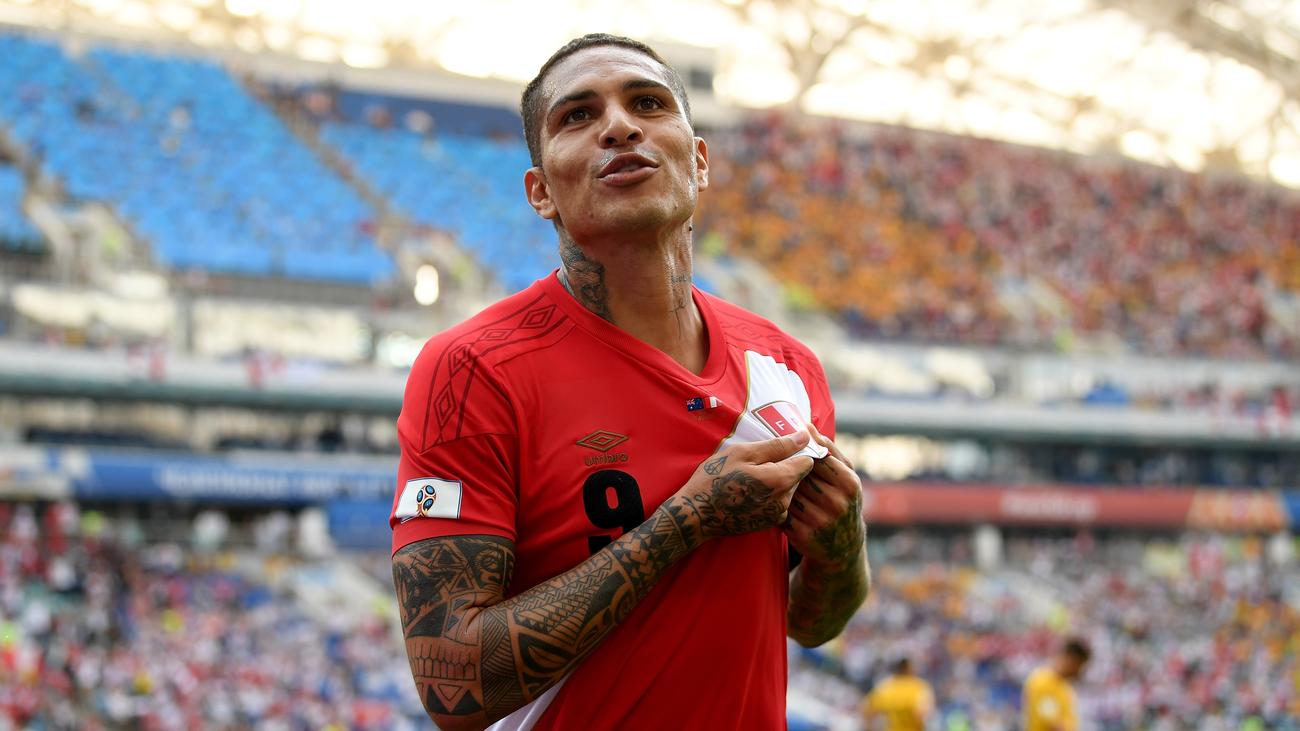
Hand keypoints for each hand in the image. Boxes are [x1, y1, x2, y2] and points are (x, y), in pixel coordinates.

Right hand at [678, 431, 815, 539]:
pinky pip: (779, 502)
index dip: (798, 450)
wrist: (697, 514)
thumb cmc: (715, 478)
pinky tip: (750, 491)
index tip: (781, 447)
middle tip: (759, 461)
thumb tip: (804, 436)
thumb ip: (777, 446)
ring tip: (752, 476)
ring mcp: (777, 515)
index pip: (808, 460)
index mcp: (781, 480)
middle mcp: (785, 501)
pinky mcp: (769, 523)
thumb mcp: (743, 454)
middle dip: (786, 465)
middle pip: (799, 476)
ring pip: (789, 489)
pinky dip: (770, 495)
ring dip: (778, 480)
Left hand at [783, 425, 864, 568]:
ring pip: (788, 492)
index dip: (801, 452)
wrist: (843, 547)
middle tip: (778, 462)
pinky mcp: (803, 536)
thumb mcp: (847, 476)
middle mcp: (837, 504)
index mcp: (850, 485)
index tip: (792, 448)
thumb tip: (807, 426)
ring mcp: (820, 522)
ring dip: (779, 485)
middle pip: (800, 475)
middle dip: (788, 468)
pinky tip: (775, 500)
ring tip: (775, 480)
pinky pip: (781, 511)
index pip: (818, 458)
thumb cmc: (843, 500)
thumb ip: (829, 450)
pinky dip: (775, 503)